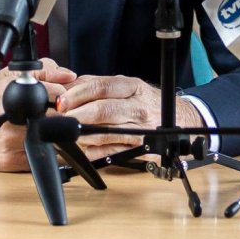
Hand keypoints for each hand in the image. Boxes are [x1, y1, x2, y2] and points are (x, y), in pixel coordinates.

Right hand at [0, 58, 75, 170]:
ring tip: (49, 127)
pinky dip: (48, 150)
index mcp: (14, 93)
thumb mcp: (8, 76)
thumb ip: (43, 70)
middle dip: (64, 116)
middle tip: (61, 113)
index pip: (57, 94)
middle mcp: (12, 118)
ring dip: (57, 134)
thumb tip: (69, 75)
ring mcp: (12, 142)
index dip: (66, 96)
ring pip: (53, 140)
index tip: (65, 98)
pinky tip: (40, 141)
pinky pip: (42, 157)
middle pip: (58, 119)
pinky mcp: (10, 162)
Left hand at [56, 75, 201, 160]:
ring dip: (80, 135)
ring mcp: (139, 130)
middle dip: (76, 115)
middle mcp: (137, 107)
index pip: (101, 87)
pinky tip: (79, 149)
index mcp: (132, 87)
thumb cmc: (147, 102)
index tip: (60, 100)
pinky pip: (110, 153)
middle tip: (58, 118)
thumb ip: (97, 85)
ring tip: (63, 133)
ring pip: (104, 133)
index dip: (78, 94)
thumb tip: (68, 87)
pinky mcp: (139, 149)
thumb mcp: (127, 86)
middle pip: (102, 110)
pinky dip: (91, 152)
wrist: (182, 120)